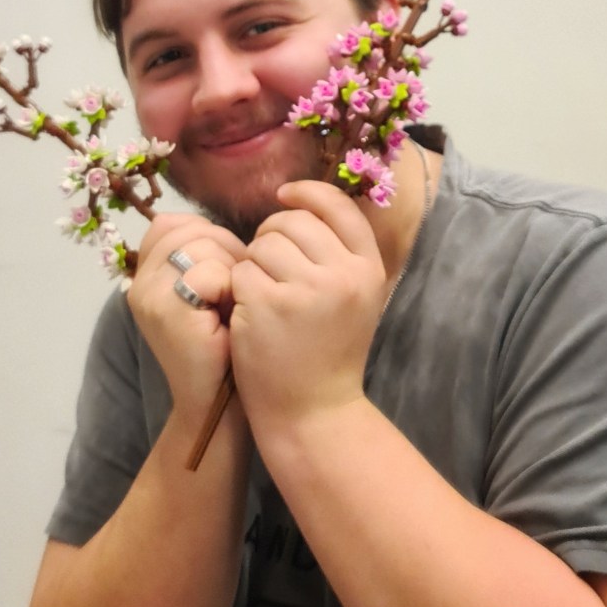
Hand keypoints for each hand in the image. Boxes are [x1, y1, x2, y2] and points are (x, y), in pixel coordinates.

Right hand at [128, 214, 245, 423]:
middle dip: (225, 252)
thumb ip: (203, 255)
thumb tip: (219, 227)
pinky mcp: (167, 312)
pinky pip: (209, 273)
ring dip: (231, 271)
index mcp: (144, 275)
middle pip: (190, 230)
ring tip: (231, 306)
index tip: (223, 274)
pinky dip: (230, 290)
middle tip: (234, 292)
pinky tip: (229, 318)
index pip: (171, 223)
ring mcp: (148, 297)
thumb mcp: (208, 291)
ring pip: (202, 247)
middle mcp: (138, 283)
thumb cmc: (224, 344)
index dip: (208, 238)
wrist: (219, 401)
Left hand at [230, 181, 386, 438]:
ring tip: (263, 298)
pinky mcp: (269, 303)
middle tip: (270, 272)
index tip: (284, 196)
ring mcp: (307, 288)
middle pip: (291, 222)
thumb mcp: (353, 299)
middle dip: (271, 238)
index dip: (307, 193)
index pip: (338, 206)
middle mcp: (344, 274)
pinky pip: (241, 270)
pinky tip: (250, 314)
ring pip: (262, 244)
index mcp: (368, 268)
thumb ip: (337, 254)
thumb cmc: (328, 353)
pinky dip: (238, 289)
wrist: (314, 412)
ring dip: (253, 265)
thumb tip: (301, 202)